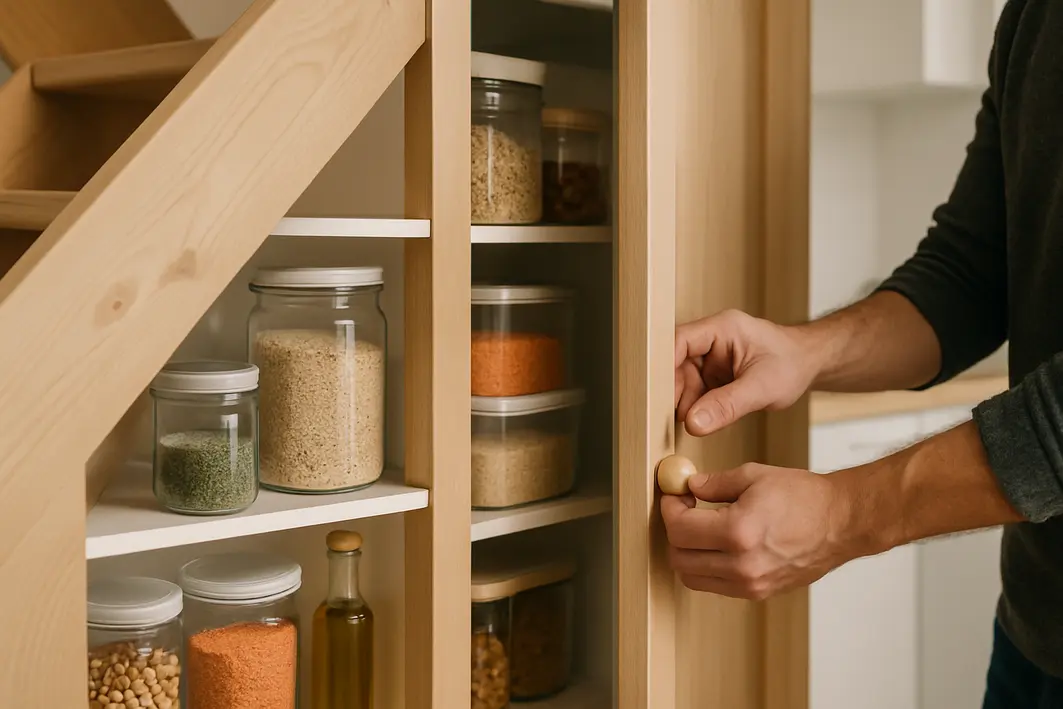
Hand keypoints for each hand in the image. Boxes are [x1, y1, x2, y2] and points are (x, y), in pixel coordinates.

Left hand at [661, 463, 853, 599]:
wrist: (841, 523)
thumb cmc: (805, 497)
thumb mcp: (754, 477)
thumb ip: (714, 483)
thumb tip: (689, 486)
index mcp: (739, 533)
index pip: (679, 530)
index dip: (670, 510)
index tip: (675, 497)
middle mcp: (742, 565)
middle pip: (679, 558)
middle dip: (674, 532)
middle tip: (684, 511)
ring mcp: (750, 584)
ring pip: (692, 577)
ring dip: (687, 552)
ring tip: (700, 528)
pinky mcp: (758, 593)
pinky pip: (714, 585)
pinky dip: (706, 566)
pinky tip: (718, 544)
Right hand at [675, 310, 818, 435]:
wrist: (808, 365)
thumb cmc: (792, 364)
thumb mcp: (763, 387)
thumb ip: (728, 405)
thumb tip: (694, 423)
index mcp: (721, 328)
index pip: (679, 340)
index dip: (663, 364)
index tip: (654, 392)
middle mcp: (709, 341)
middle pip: (674, 363)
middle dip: (671, 391)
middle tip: (665, 418)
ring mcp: (708, 359)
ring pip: (680, 382)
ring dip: (680, 404)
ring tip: (683, 424)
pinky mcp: (711, 377)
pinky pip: (692, 393)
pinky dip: (692, 410)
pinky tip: (694, 423)